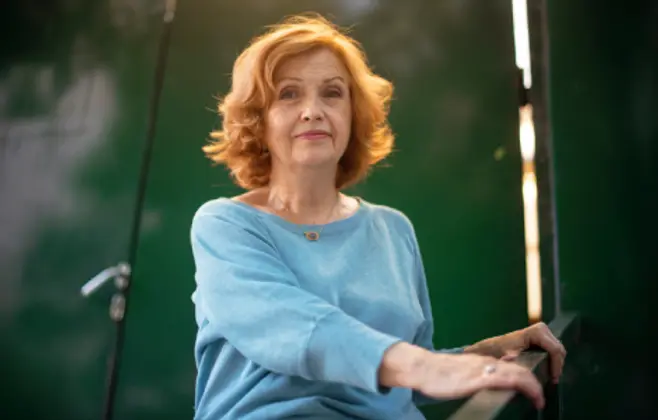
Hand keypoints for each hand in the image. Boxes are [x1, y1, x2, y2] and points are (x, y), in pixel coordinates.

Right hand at [379, 343, 544, 408]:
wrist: (423, 368)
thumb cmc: (438, 374)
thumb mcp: (462, 374)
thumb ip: (477, 376)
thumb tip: (488, 383)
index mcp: (484, 362)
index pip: (513, 367)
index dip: (528, 380)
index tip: (533, 392)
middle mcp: (488, 362)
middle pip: (522, 368)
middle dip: (536, 383)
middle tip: (540, 398)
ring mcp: (486, 369)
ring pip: (521, 373)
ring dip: (535, 387)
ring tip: (539, 399)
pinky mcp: (481, 377)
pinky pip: (512, 380)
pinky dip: (528, 388)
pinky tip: (533, 398)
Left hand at [465, 322, 566, 383]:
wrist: (483, 350)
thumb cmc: (492, 354)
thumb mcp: (503, 361)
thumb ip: (514, 364)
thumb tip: (522, 370)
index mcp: (530, 334)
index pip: (554, 347)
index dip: (556, 363)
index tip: (553, 378)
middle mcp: (535, 330)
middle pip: (558, 347)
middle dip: (557, 364)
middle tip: (553, 379)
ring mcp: (536, 333)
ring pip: (556, 348)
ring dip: (555, 362)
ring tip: (550, 376)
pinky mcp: (535, 339)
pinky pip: (550, 349)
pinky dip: (551, 359)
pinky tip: (546, 370)